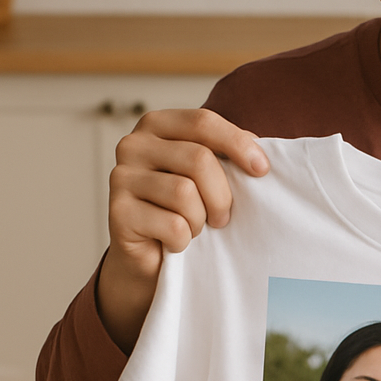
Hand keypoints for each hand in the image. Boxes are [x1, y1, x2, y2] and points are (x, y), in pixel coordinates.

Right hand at [98, 109, 268, 352]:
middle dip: (221, 195)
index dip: (237, 144)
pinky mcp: (117, 212)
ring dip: (200, 220)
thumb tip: (260, 145)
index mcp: (158, 126)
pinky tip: (175, 242)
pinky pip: (172, 225)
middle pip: (198, 159)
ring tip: (194, 228)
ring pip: (185, 193)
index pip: (203, 122)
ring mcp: (120, 177)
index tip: (262, 170)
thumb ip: (228, 155)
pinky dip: (184, 240)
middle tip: (223, 218)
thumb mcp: (210, 177)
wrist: (151, 259)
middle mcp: (133, 144)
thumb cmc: (186, 211)